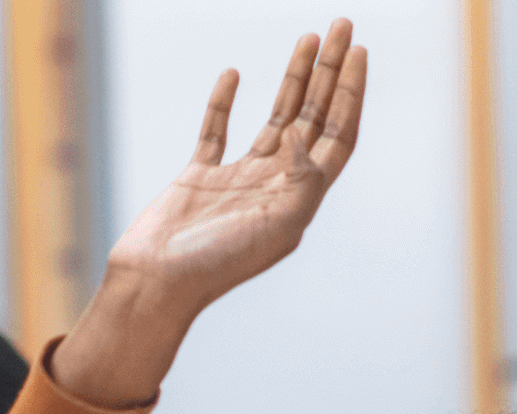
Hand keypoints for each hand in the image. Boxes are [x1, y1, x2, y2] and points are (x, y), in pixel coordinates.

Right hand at [52, 19, 367, 407]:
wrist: (156, 283)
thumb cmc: (216, 265)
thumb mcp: (273, 226)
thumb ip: (298, 180)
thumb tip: (306, 133)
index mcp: (300, 198)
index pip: (337, 136)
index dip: (351, 94)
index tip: (360, 52)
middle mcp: (276, 186)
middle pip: (314, 117)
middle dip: (331, 73)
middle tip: (343, 26)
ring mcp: (239, 180)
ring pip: (276, 117)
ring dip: (294, 78)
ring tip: (309, 37)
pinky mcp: (200, 177)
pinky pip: (218, 131)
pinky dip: (225, 101)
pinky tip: (235, 73)